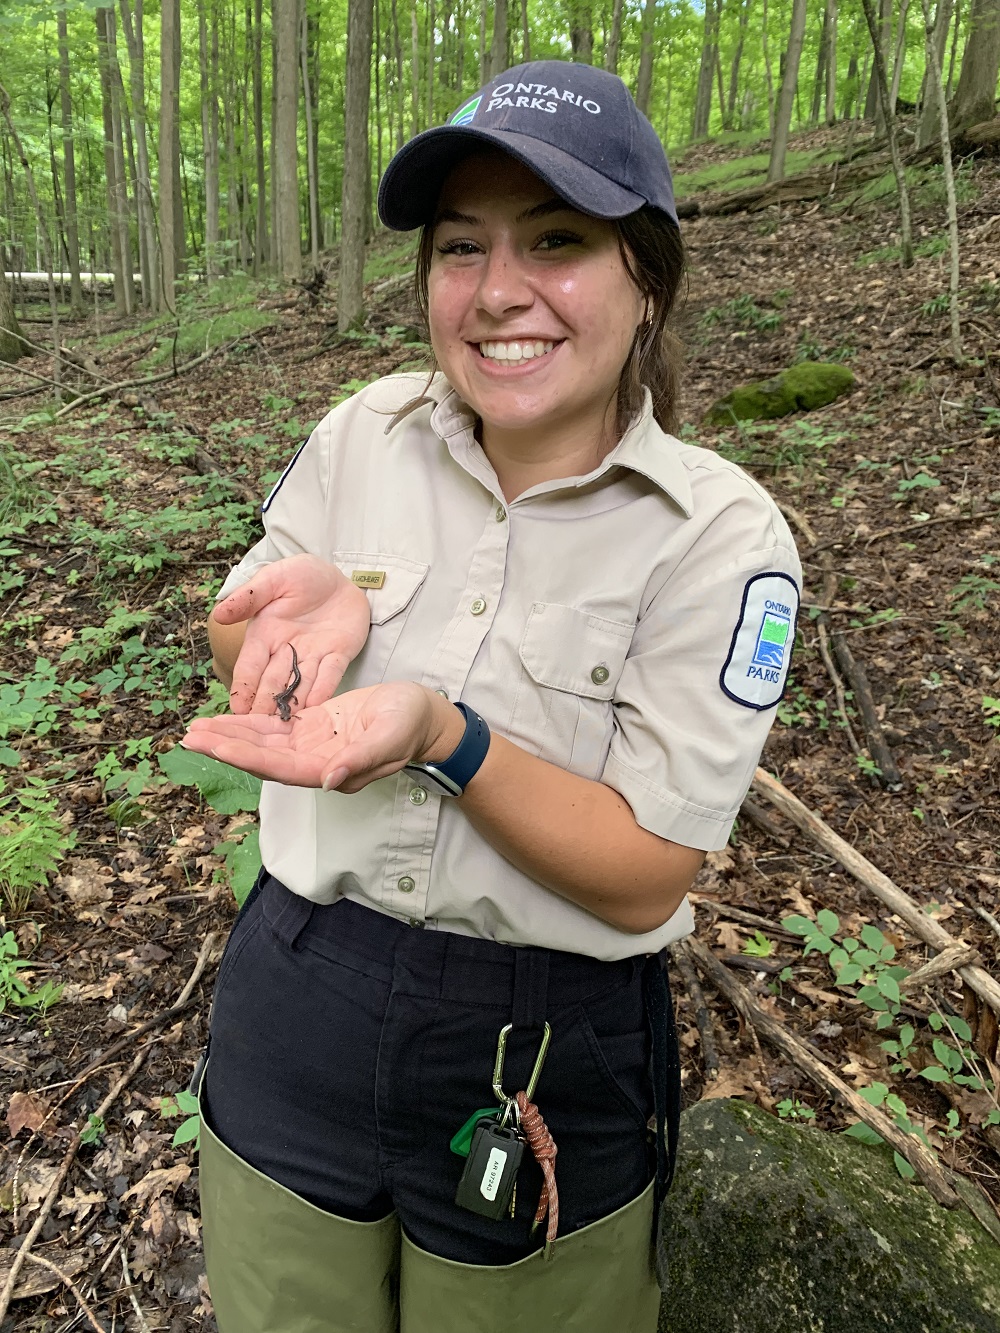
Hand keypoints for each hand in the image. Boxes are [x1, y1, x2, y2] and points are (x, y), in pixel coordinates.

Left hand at [182, 682, 460, 791]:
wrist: (424, 716)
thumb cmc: (411, 724)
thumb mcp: (391, 737)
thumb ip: (361, 760)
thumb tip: (329, 780)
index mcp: (330, 768)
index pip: (279, 766)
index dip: (245, 756)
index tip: (214, 747)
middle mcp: (314, 761)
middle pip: (262, 757)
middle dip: (225, 747)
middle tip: (188, 736)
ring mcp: (312, 746)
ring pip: (263, 744)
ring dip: (230, 736)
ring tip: (195, 729)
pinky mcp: (313, 728)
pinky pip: (275, 728)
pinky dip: (249, 724)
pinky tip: (225, 720)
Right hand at [214, 554, 370, 715]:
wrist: (340, 576)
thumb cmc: (302, 575)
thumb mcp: (274, 579)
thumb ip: (250, 596)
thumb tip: (218, 613)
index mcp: (265, 635)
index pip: (250, 666)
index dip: (242, 687)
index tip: (234, 711)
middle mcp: (286, 652)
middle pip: (272, 682)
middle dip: (264, 704)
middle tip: (257, 729)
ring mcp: (313, 656)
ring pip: (299, 684)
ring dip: (291, 704)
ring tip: (284, 726)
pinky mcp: (338, 655)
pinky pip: (330, 675)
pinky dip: (323, 689)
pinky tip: (316, 706)